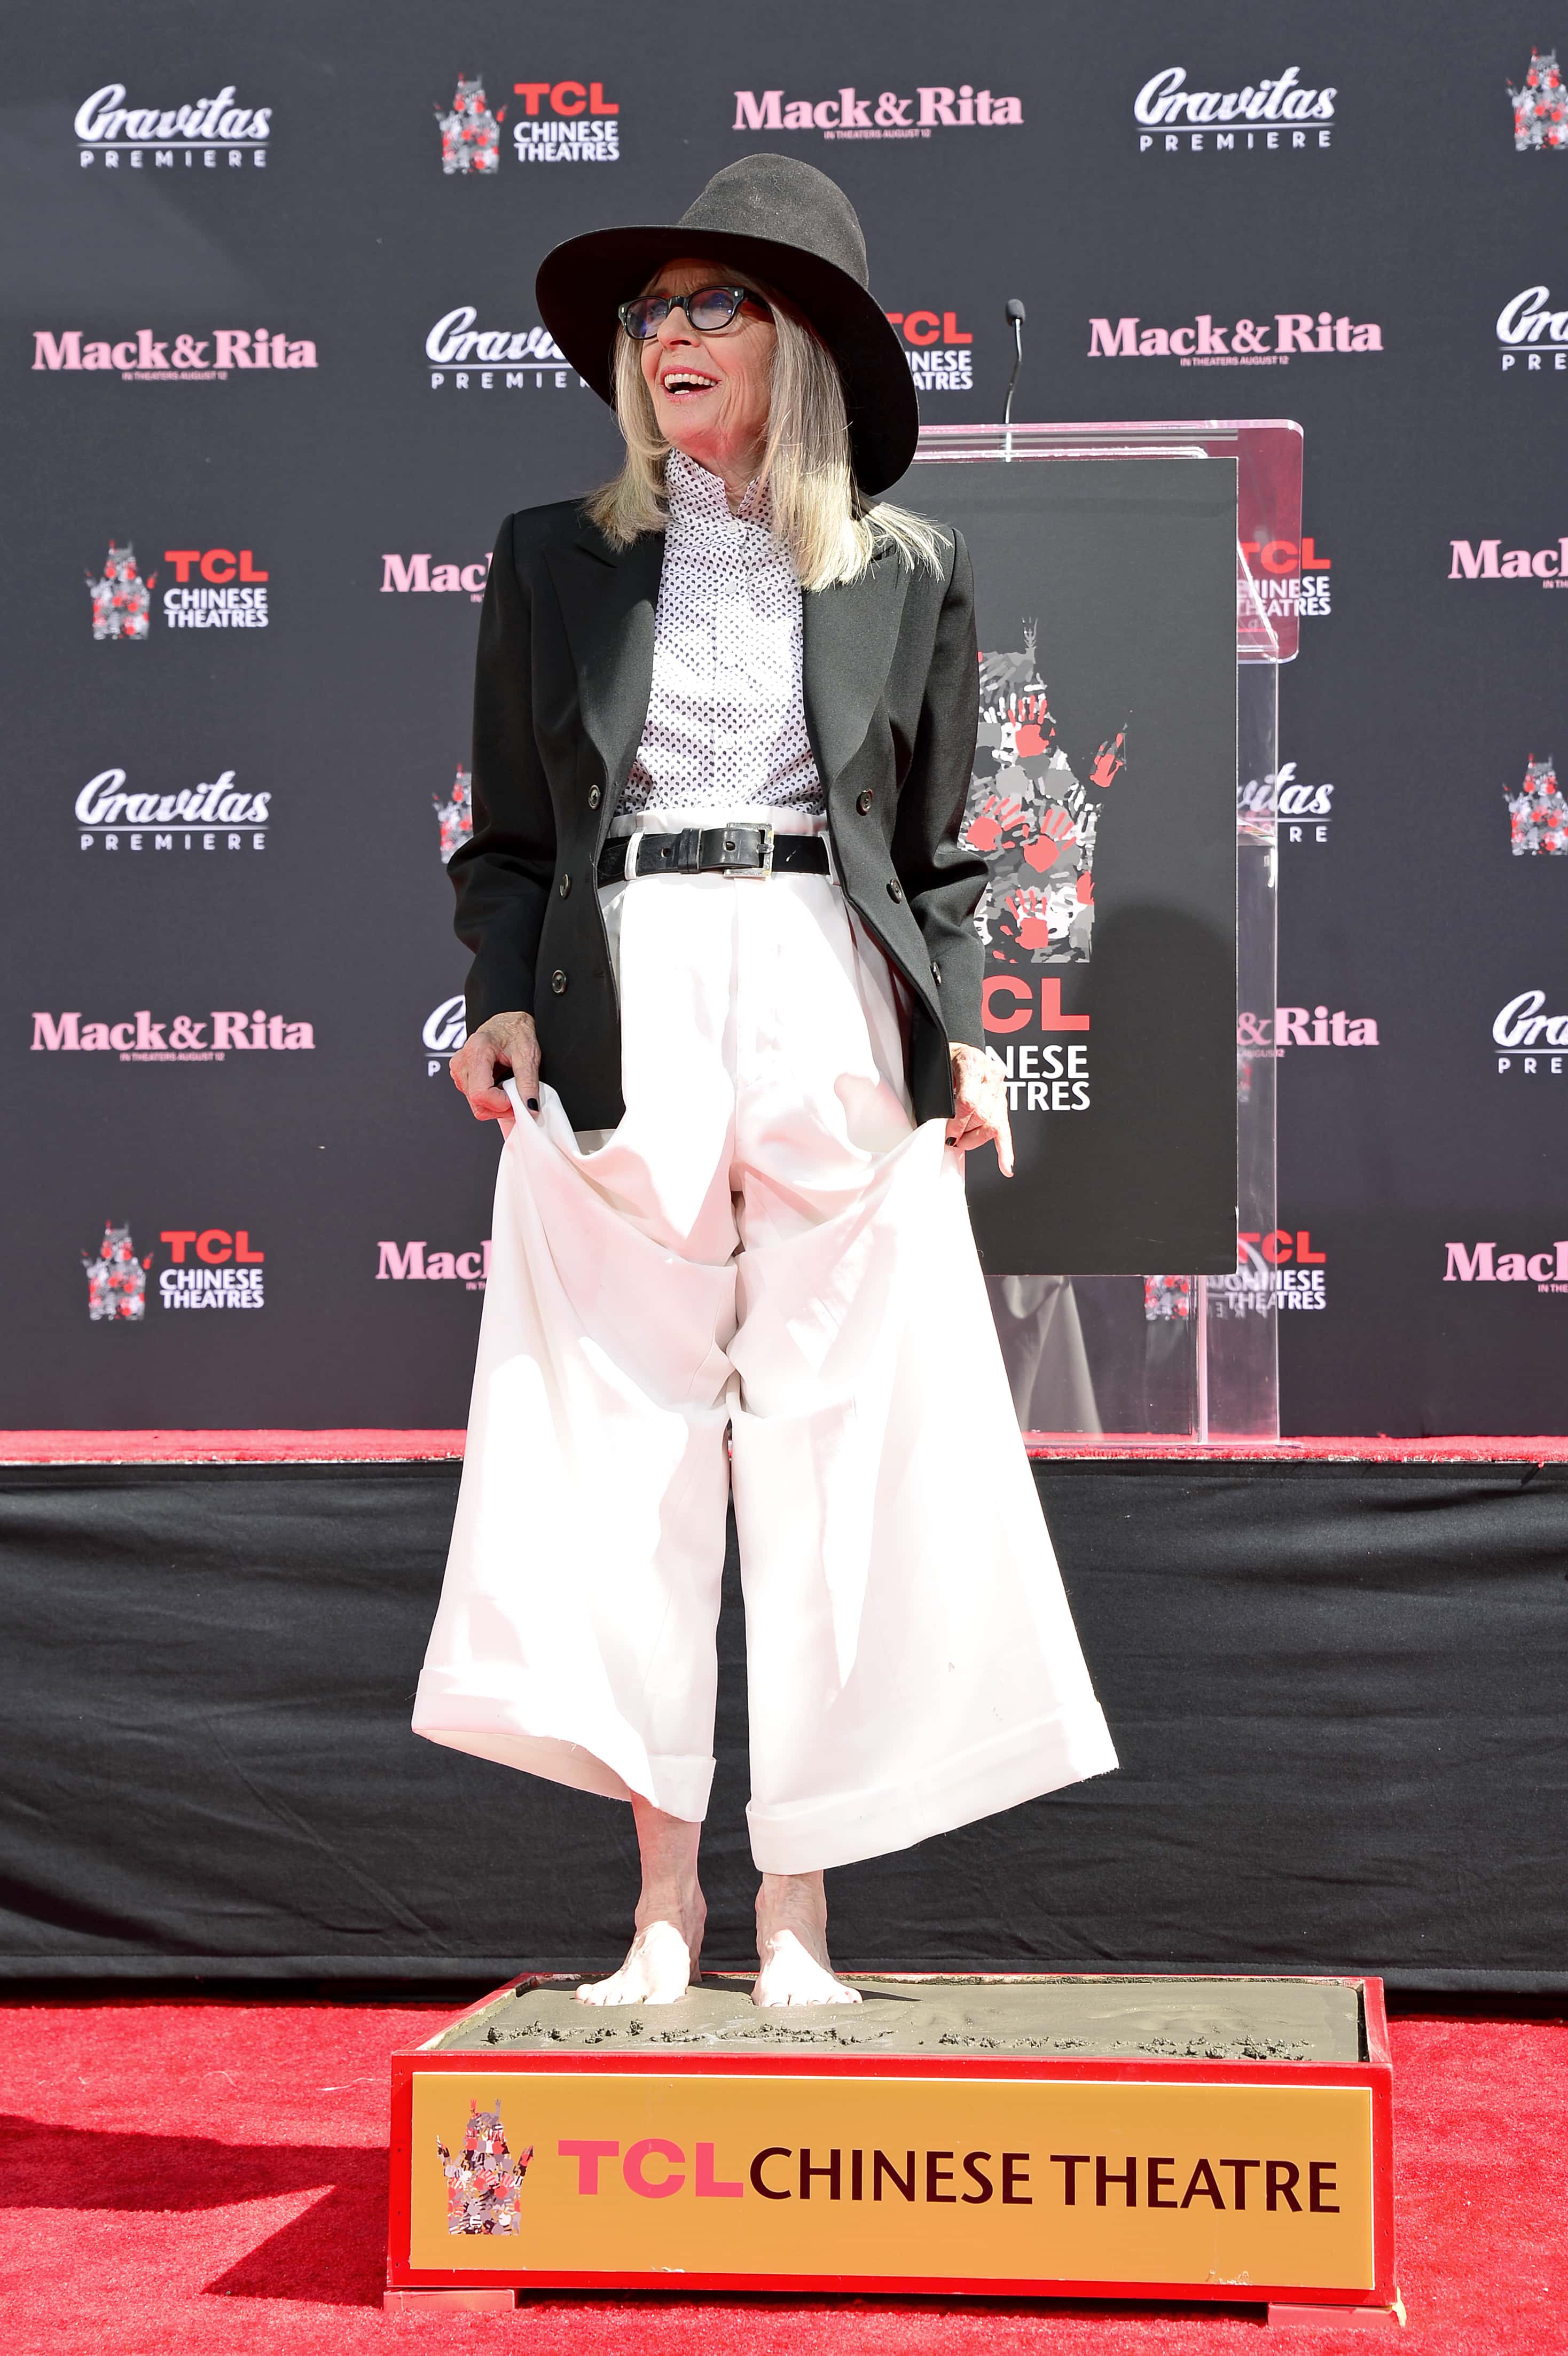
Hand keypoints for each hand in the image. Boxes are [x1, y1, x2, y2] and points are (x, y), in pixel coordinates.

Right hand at [449, 1010, 539, 1121]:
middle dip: (501, 1107)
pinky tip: (501, 1086)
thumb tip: (531, 1108)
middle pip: (477, 1103)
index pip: (480, 1094)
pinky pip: (475, 1100)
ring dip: (497, 1105)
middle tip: (519, 1097)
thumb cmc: (516, 1031)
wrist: (508, 1021)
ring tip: (510, 1088)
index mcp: (476, 1051)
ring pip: (475, 1105)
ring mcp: (459, 1070)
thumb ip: (529, 1083)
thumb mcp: (528, 1055)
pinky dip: (491, 1101)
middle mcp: (462, 1062)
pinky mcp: (461, 1076)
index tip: (518, 1101)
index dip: (501, 1104)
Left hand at [946, 1043, 1013, 1176]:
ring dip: (976, 1140)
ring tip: (961, 1144)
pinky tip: (1006, 1166)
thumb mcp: (937, 1071)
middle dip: (964, 1133)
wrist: (958, 1043)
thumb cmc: (943, 1057)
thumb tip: (939, 1125)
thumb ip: (940, 1095)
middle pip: (983, 1116)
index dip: (956, 1123)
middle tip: (949, 1140)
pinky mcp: (1002, 1100)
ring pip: (994, 1124)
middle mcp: (991, 1075)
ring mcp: (1000, 1088)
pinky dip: (1006, 1149)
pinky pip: (1005, 1128)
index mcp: (972, 1064)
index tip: (945, 1133)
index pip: (969, 1103)